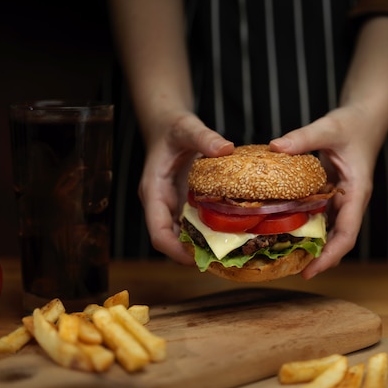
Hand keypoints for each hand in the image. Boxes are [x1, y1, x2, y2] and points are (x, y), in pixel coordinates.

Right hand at [138, 110, 233, 263]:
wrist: (168, 126)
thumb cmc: (172, 128)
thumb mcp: (186, 127)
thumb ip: (203, 137)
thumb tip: (226, 149)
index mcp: (154, 192)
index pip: (158, 233)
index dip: (175, 251)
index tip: (198, 260)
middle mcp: (162, 204)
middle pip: (173, 241)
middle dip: (195, 254)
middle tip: (225, 261)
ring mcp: (173, 206)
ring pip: (185, 235)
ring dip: (205, 246)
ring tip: (233, 253)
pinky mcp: (185, 204)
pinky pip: (195, 224)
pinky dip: (211, 232)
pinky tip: (234, 234)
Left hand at [270, 104, 382, 278]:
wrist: (365, 118)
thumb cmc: (353, 123)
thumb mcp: (329, 127)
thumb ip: (304, 137)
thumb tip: (275, 147)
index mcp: (357, 192)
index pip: (347, 234)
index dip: (330, 256)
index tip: (310, 271)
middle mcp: (350, 201)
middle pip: (337, 240)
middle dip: (318, 258)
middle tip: (289, 270)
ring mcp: (341, 199)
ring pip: (328, 230)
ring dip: (311, 245)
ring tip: (284, 257)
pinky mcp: (332, 194)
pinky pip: (320, 215)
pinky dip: (305, 224)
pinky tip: (284, 229)